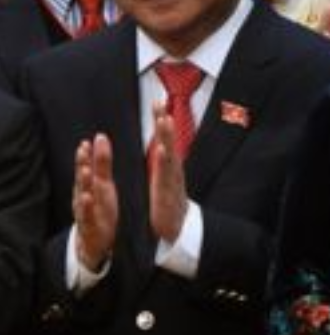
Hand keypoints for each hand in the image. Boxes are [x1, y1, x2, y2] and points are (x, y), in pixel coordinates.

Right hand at [70, 132, 117, 273]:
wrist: (93, 243)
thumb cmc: (99, 211)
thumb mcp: (103, 186)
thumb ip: (102, 164)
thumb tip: (99, 138)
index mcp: (90, 188)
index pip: (87, 168)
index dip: (87, 156)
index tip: (87, 141)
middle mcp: (85, 197)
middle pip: (82, 179)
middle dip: (82, 164)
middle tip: (83, 149)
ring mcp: (85, 212)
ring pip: (82, 195)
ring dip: (83, 183)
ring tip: (85, 170)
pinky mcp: (89, 227)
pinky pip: (86, 216)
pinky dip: (86, 208)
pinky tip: (87, 198)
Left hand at [147, 114, 188, 244]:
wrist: (176, 233)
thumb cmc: (167, 206)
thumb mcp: (161, 181)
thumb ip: (160, 164)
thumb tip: (159, 146)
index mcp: (168, 168)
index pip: (164, 140)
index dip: (162, 122)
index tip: (158, 102)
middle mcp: (172, 172)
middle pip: (169, 142)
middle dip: (164, 123)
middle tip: (160, 102)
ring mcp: (172, 182)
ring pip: (169, 155)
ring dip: (166, 137)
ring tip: (163, 120)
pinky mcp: (168, 195)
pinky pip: (166, 176)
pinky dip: (165, 162)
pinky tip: (162, 149)